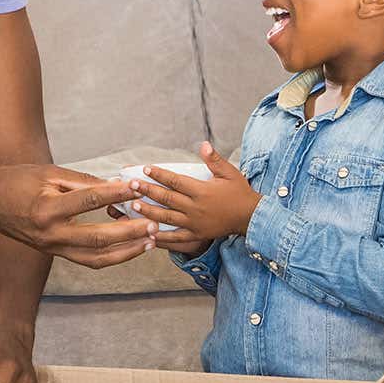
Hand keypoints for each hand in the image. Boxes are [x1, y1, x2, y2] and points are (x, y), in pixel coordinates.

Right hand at [0, 164, 155, 267]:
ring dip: (126, 252)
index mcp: (47, 209)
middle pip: (98, 238)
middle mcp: (51, 234)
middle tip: (153, 223)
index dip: (117, 193)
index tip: (138, 186)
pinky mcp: (54, 252)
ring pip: (96, 258)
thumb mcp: (48, 172)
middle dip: (130, 232)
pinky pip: (87, 260)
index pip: (91, 201)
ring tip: (149, 241)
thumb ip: (82, 181)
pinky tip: (129, 247)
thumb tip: (115, 186)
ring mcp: (52, 248)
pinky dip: (111, 256)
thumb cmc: (15, 181)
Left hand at [129, 142, 261, 252]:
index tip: (146, 168)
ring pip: (167, 217)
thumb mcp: (230, 172)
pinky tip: (148, 234)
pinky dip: (162, 237)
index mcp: (202, 191)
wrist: (251, 217)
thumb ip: (214, 159)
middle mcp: (196, 207)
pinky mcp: (197, 235)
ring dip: (149, 211)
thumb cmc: (240, 192)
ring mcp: (195, 223)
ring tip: (134, 205)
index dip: (160, 174)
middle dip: (148, 191)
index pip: (176, 181)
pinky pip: (176, 238)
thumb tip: (203, 144)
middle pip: (167, 198)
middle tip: (132, 185)